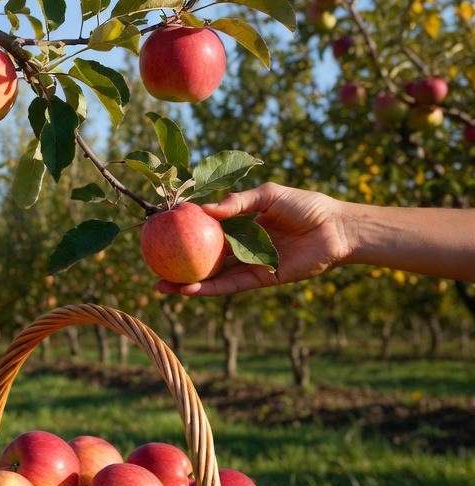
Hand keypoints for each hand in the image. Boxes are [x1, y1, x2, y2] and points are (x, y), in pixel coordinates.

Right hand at [157, 183, 354, 295]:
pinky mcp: (259, 279)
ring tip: (161, 287)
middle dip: (176, 263)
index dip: (182, 232)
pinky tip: (190, 290)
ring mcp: (247, 263)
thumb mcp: (268, 195)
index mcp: (239, 223)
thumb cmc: (305, 206)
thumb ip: (237, 203)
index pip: (204, 229)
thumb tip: (204, 210)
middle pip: (201, 257)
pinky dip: (209, 289)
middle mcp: (239, 245)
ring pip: (211, 276)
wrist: (336, 229)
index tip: (157, 233)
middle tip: (150, 265)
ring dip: (186, 283)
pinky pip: (229, 286)